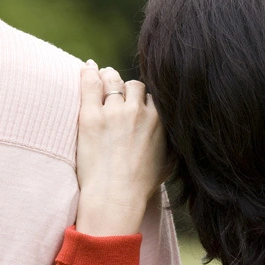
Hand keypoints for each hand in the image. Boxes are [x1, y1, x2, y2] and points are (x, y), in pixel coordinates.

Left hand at [74, 62, 167, 236]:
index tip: (134, 103)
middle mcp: (139, 111)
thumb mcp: (167, 165)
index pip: (152, 96)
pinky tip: (87, 67)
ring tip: (102, 78)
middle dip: (126, 87)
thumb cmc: (141, 187)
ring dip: (109, 78)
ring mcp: (114, 112)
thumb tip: (177, 145)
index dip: (141, 99)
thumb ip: (172, 147)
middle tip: (116, 90)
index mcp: (160, 120)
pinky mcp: (91, 116)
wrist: (116, 197)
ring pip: (113, 81)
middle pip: (134, 85)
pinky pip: (90, 84)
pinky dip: (89, 73)